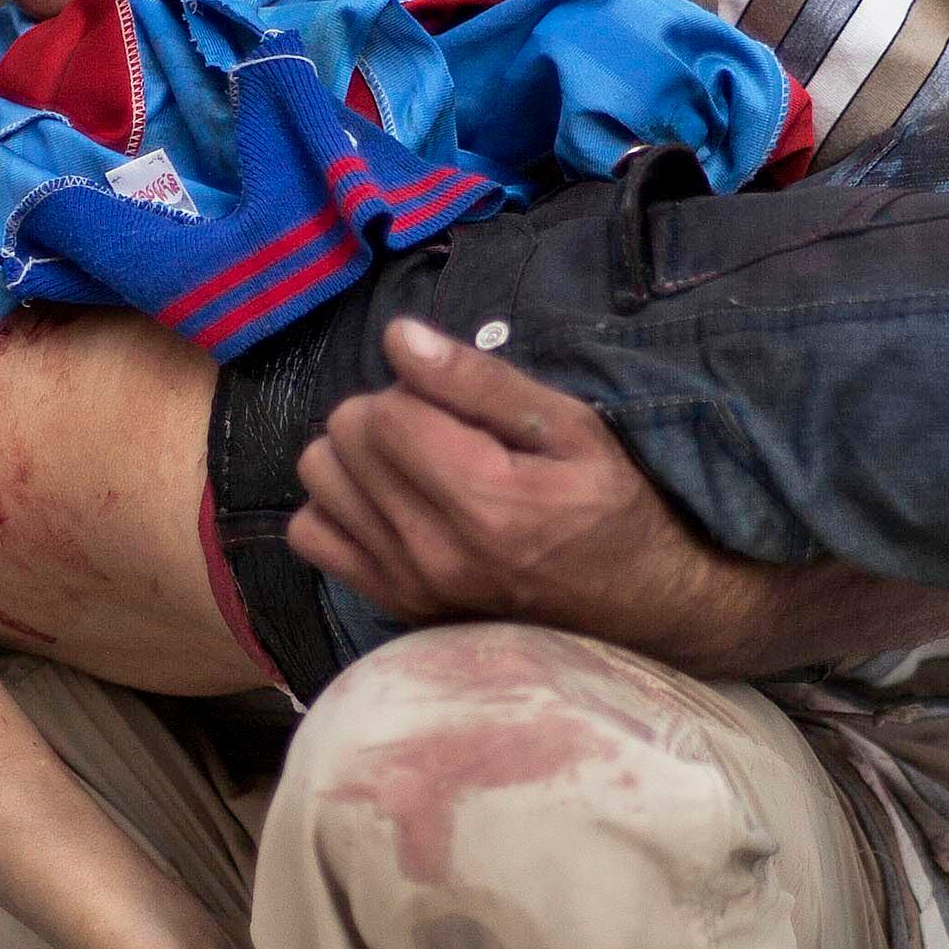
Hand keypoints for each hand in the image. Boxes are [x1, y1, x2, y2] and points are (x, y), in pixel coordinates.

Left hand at [291, 318, 761, 668]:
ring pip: (319, 482)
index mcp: (485, 501)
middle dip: (383, 414)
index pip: (381, 413)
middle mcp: (433, 551)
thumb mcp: (572, 428)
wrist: (637, 610)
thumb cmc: (614, 507)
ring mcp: (406, 585)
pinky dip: (339, 507)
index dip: (413, 387)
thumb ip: (482, 383)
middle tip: (441, 430)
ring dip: (355, 457)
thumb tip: (398, 338)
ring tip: (412, 463)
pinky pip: (311, 536)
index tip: (456, 402)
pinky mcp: (393, 605)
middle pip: (343, 441)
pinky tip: (388, 502)